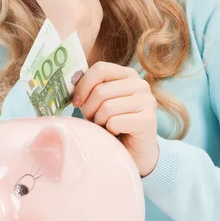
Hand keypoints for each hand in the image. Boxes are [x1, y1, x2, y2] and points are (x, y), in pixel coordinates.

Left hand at [72, 62, 158, 177]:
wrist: (134, 152)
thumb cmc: (113, 124)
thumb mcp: (101, 101)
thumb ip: (91, 88)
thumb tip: (71, 80)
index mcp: (128, 74)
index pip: (100, 69)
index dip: (83, 85)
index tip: (76, 101)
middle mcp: (140, 84)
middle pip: (101, 91)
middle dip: (89, 109)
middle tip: (93, 120)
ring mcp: (147, 101)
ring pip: (107, 107)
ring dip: (100, 121)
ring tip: (105, 126)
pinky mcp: (148, 120)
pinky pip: (115, 122)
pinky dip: (109, 131)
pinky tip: (116, 133)